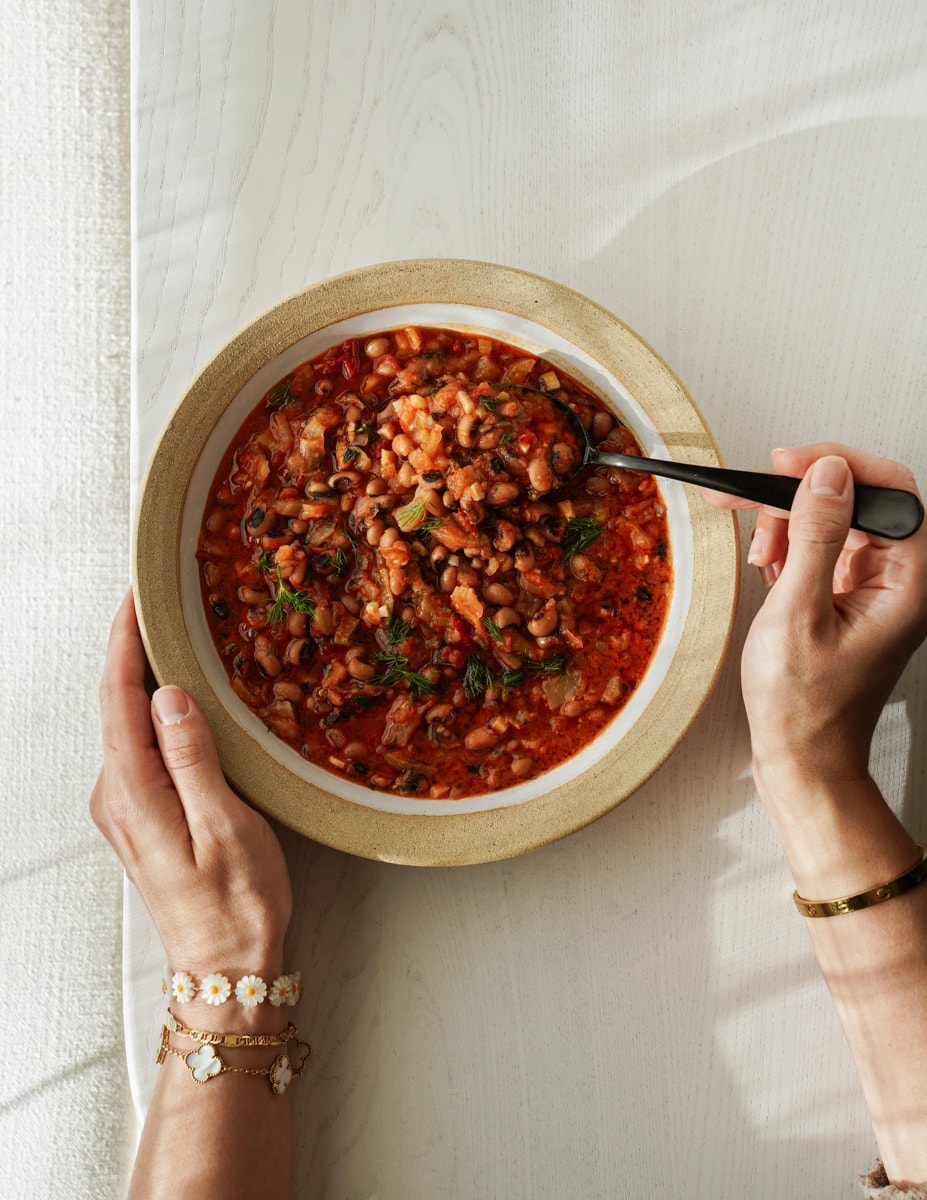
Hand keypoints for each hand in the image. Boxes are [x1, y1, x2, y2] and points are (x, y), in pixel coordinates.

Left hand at [91, 591, 291, 976]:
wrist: (226, 966)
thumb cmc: (235, 903)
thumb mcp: (226, 827)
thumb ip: (193, 759)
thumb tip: (169, 696)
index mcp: (133, 794)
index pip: (118, 699)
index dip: (126, 642)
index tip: (137, 596)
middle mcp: (116, 796)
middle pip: (118, 705)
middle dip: (137, 649)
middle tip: (165, 603)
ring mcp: (125, 807)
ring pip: (129, 726)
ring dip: (148, 680)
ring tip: (179, 638)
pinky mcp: (141, 815)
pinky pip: (141, 748)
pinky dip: (157, 714)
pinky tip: (183, 698)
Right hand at [704, 445, 926, 787]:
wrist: (800, 757)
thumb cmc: (804, 706)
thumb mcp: (798, 612)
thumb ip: (815, 537)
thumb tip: (826, 474)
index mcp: (909, 583)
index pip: (889, 491)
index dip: (837, 466)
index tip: (787, 463)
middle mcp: (900, 581)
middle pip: (857, 501)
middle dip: (800, 500)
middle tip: (756, 506)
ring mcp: (874, 588)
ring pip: (834, 521)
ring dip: (789, 527)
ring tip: (762, 558)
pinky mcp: (849, 597)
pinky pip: (821, 549)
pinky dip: (789, 550)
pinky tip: (770, 571)